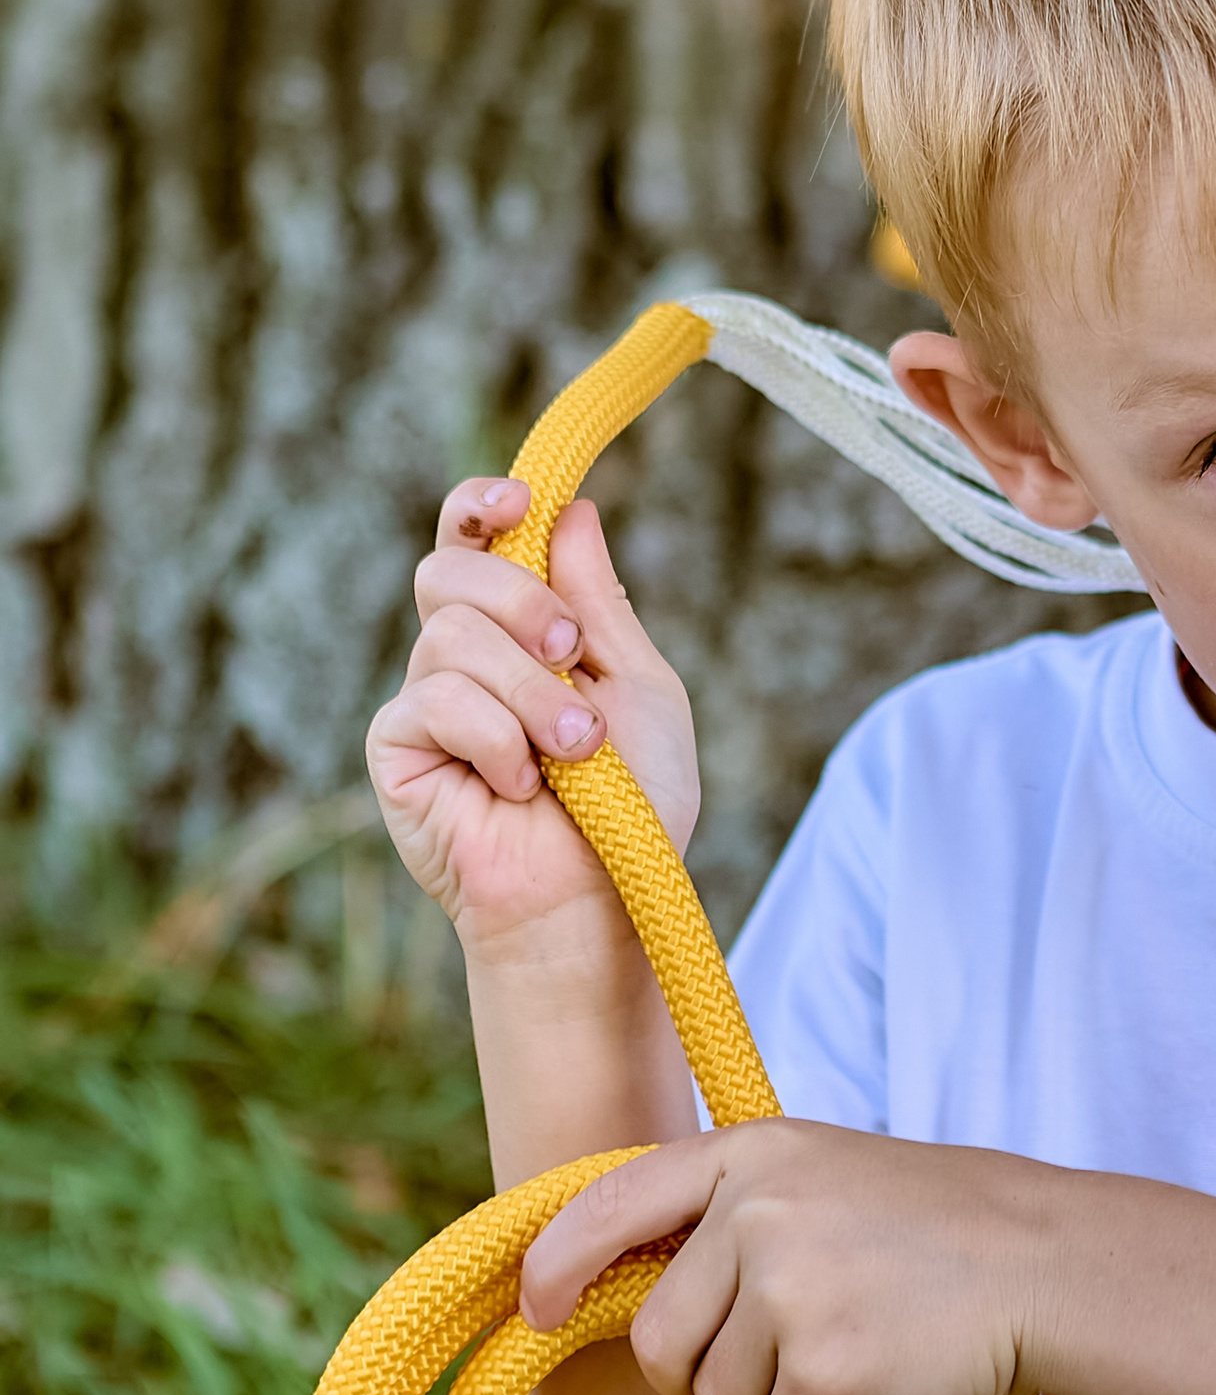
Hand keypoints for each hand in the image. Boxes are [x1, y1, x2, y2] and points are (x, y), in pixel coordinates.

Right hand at [366, 478, 700, 958]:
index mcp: (520, 633)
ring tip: (574, 751)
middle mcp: (464, 659)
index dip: (479, 506)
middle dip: (519, 601)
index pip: (473, 542)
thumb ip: (601, 604)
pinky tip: (519, 787)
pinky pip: (433, 700)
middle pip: (447, 570)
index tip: (518, 500)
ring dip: (530, 692)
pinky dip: (496, 740)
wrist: (603, 894)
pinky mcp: (396, 752)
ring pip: (449, 636)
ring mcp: (425, 704)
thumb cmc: (633, 803)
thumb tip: (573, 511)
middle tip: (571, 653)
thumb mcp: (640, 687)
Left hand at [520, 1120, 1065, 1394]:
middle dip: (701, 1377)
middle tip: (779, 1368)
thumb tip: (629, 1284)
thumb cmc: (947, 1230)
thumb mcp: (832, 1176)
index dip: (557, 1260)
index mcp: (757, 1155)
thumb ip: (740, 1211)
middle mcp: (759, 1216)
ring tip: (851, 1368)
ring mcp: (790, 1293)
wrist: (1049, 1267)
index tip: (537, 1304)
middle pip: (657, 1339)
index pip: (614, 1201)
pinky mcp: (823, 1374)